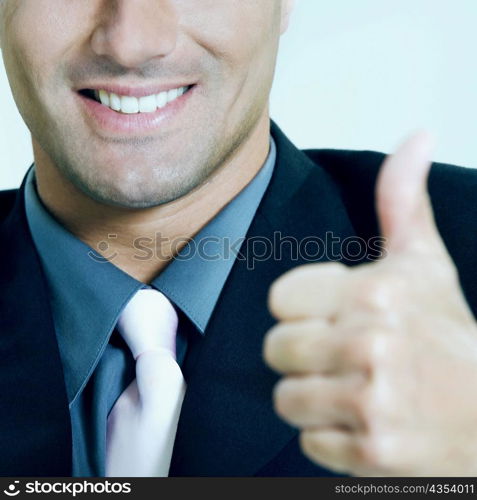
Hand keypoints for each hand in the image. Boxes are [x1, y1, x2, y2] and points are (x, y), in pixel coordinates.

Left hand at [264, 133, 476, 475]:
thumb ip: (403, 201)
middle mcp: (372, 345)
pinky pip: (309, 441)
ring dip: (315, 398)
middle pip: (276, 349)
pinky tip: (369, 423)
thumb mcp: (425, 264)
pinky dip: (332, 438)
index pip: (279, 300)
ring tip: (356, 391)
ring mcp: (373, 403)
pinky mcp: (373, 454)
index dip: (304, 311)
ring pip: (286, 398)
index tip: (335, 317)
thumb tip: (416, 137)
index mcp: (375, 293)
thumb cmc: (448, 335)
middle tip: (347, 358)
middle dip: (304, 355)